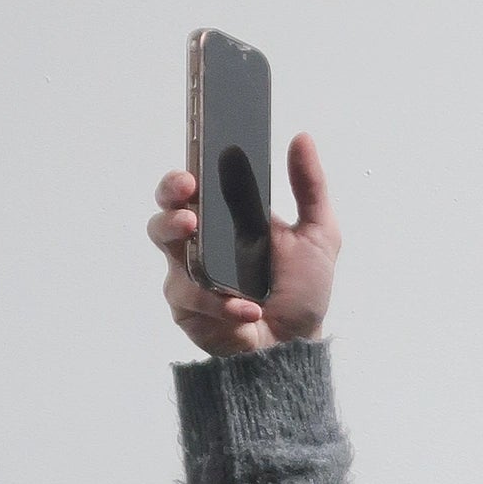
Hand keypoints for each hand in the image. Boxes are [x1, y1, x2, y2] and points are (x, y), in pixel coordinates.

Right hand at [147, 132, 339, 357]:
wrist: (297, 346)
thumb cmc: (302, 291)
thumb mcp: (318, 233)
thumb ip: (310, 186)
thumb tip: (302, 137)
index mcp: (225, 219)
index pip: (192, 189)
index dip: (181, 178)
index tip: (191, 175)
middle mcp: (201, 244)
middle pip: (164, 216)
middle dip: (169, 206)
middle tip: (188, 206)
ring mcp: (189, 277)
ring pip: (170, 256)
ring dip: (186, 252)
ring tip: (209, 252)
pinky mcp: (188, 310)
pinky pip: (192, 299)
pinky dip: (220, 303)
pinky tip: (247, 309)